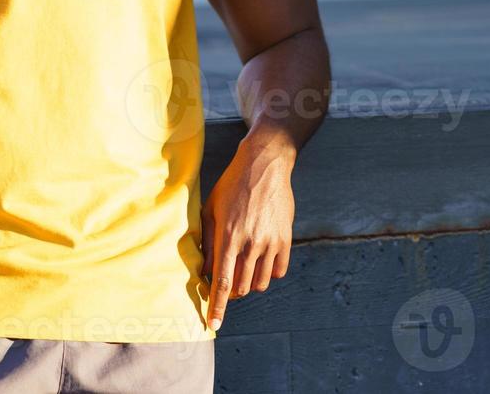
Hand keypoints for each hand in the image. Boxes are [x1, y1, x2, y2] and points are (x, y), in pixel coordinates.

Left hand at [201, 132, 295, 330]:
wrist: (265, 165)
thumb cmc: (232, 185)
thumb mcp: (211, 210)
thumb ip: (207, 242)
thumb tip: (204, 273)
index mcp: (229, 236)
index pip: (221, 281)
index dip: (217, 306)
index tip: (213, 324)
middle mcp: (251, 242)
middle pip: (240, 286)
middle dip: (231, 291)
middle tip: (227, 280)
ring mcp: (270, 241)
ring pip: (259, 283)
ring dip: (249, 283)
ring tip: (243, 268)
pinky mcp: (286, 239)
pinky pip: (277, 271)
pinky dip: (267, 273)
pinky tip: (260, 260)